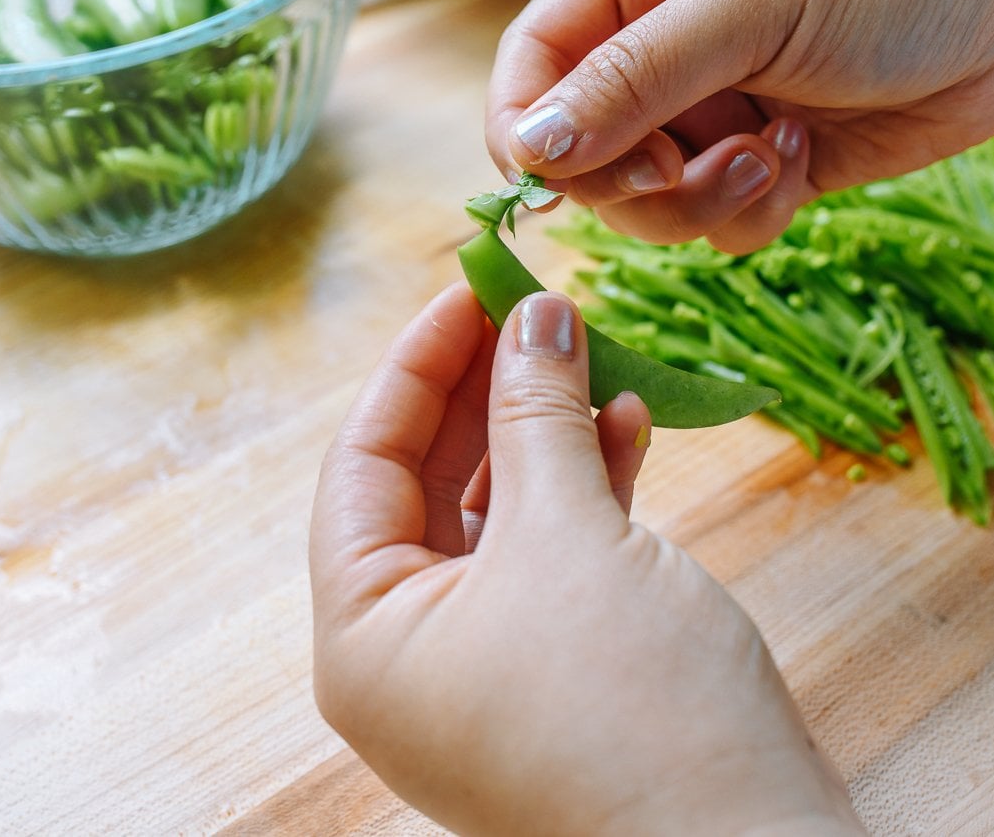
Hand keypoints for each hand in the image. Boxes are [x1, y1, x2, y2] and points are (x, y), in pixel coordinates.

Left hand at [310, 283, 863, 834]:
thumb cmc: (630, 705)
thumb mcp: (568, 535)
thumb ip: (539, 416)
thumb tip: (533, 317)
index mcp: (366, 635)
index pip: (364, 464)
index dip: (419, 366)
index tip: (472, 288)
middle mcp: (411, 656)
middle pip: (431, 485)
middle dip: (486, 389)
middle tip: (535, 309)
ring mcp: (486, 669)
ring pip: (501, 516)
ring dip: (545, 431)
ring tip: (590, 353)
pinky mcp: (559, 674)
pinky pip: (555, 559)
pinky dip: (588, 490)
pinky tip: (629, 427)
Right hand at [487, 0, 993, 252]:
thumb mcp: (748, 7)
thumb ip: (633, 79)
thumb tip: (534, 147)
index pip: (533, 65)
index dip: (527, 128)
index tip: (549, 175)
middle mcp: (662, 55)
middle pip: (583, 154)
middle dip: (632, 180)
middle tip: (682, 168)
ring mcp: (709, 116)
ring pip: (647, 206)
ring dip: (703, 200)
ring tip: (771, 155)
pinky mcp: (759, 169)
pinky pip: (715, 228)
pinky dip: (753, 213)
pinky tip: (803, 158)